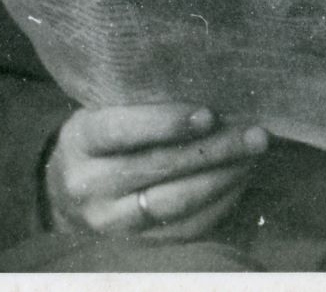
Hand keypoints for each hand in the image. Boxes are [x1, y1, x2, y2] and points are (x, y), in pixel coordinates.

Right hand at [44, 104, 268, 237]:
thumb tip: (209, 84)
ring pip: (175, 202)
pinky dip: (219, 203)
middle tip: (254, 134)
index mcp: (80, 141)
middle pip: (158, 168)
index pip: (122, 130)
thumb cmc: (102, 133)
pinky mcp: (137, 242)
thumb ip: (141, 99)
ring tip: (253, 155)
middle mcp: (90, 185)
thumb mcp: (104, 107)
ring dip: (223, 177)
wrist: (71, 188)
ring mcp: (112, 220)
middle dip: (213, 150)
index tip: (208, 114)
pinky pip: (185, 228)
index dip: (166, 123)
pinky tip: (240, 179)